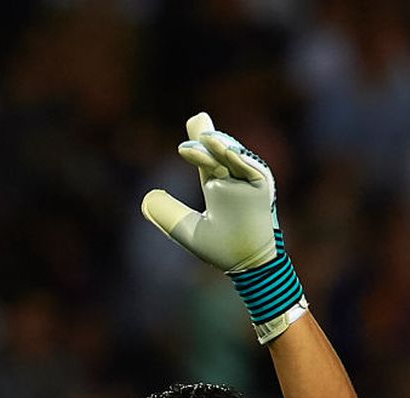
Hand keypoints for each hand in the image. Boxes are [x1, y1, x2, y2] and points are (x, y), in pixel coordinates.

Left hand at [142, 112, 306, 341]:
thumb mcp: (188, 229)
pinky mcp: (262, 188)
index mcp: (217, 185)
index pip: (205, 160)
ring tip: (205, 137)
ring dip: (220, 145)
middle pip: (218, 152)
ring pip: (233, 156)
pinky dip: (241, 159)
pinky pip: (253, 169)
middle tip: (197, 121)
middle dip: (207, 137)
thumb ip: (168, 213)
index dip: (197, 145)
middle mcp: (233, 180)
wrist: (245, 265)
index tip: (187, 135)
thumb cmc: (221, 249)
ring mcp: (248, 182)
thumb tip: (147, 197)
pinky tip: (226, 151)